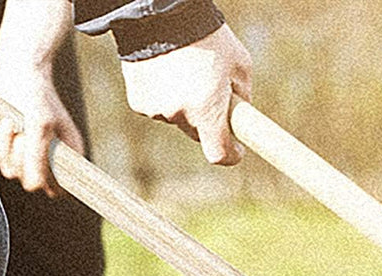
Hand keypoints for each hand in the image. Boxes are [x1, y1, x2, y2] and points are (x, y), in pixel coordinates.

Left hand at [0, 73, 83, 198]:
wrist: (17, 70)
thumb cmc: (36, 96)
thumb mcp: (40, 126)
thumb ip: (38, 157)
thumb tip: (35, 187)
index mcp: (65, 156)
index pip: (58, 190)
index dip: (48, 182)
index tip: (39, 168)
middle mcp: (45, 160)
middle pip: (28, 181)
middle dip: (22, 155)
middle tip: (22, 131)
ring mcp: (23, 155)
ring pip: (8, 170)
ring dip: (5, 143)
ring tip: (9, 119)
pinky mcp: (2, 149)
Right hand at [120, 24, 251, 165]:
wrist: (162, 15)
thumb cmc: (208, 37)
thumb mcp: (238, 63)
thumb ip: (242, 97)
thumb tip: (238, 118)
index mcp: (207, 108)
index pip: (219, 153)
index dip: (231, 154)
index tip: (236, 150)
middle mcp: (179, 114)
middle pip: (197, 132)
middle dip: (206, 118)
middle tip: (209, 91)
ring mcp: (156, 110)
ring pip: (176, 118)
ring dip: (183, 103)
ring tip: (184, 70)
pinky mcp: (139, 103)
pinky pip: (157, 107)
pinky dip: (163, 95)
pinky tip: (165, 71)